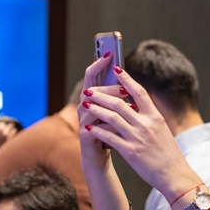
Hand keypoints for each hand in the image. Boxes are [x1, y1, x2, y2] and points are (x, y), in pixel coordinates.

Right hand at [77, 55, 119, 173]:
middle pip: (90, 87)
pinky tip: (122, 123)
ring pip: (92, 105)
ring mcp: (83, 121)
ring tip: (124, 98)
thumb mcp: (116, 113)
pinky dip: (109, 124)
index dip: (99, 63)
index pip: (94, 76)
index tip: (110, 52)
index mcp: (93, 99)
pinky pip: (96, 126)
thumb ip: (117, 99)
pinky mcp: (86, 136)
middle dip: (104, 81)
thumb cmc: (110, 134)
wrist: (100, 158)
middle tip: (120, 80)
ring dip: (107, 100)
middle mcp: (85, 107)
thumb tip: (127, 80)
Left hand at [80, 66, 199, 200]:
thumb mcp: (162, 130)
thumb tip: (137, 106)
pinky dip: (97, 130)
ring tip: (85, 104)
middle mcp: (146, 124)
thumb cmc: (168, 154)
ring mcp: (138, 138)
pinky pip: (110, 137)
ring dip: (97, 109)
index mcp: (155, 117)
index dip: (127, 80)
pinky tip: (88, 127)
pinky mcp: (130, 152)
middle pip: (120, 103)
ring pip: (112, 117)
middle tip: (89, 90)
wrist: (174, 174)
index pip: (139, 92)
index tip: (116, 70)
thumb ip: (150, 118)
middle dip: (102, 94)